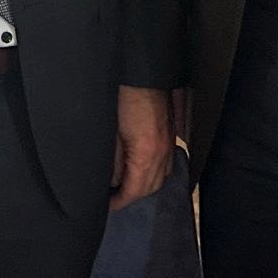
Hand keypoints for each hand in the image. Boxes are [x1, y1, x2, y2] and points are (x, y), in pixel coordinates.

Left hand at [110, 86, 173, 210]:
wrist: (142, 72)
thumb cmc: (123, 97)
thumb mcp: (112, 133)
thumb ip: (114, 161)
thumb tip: (113, 182)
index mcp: (146, 153)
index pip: (134, 191)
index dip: (119, 201)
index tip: (107, 205)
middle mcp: (163, 152)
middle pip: (150, 188)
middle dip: (132, 197)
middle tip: (113, 198)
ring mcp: (170, 143)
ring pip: (161, 178)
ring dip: (144, 186)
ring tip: (125, 186)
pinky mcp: (170, 134)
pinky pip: (166, 164)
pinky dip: (154, 173)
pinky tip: (142, 170)